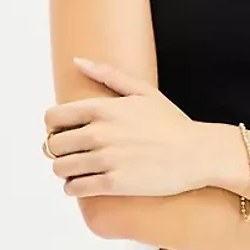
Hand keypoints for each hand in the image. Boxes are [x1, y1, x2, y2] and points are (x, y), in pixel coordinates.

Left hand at [44, 58, 205, 197]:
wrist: (196, 153)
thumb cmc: (171, 123)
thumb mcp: (143, 91)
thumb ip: (108, 74)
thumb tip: (78, 61)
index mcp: (104, 108)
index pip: (53, 117)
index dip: (54, 126)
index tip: (65, 132)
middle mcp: (101, 132)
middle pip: (53, 145)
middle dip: (58, 150)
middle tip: (73, 153)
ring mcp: (106, 159)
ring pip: (60, 168)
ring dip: (65, 170)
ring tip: (78, 169)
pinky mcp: (113, 184)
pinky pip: (75, 188)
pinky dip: (74, 188)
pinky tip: (85, 183)